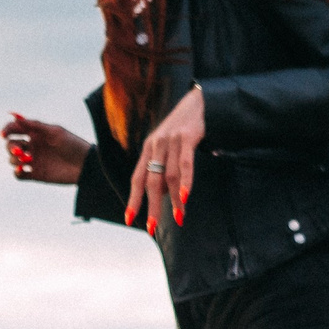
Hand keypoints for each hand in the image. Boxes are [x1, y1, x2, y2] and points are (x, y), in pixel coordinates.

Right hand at [1, 113, 87, 184]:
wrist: (85, 166)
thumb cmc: (73, 145)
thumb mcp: (55, 132)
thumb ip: (36, 126)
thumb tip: (17, 118)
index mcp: (37, 133)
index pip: (15, 129)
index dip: (7, 130)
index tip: (3, 134)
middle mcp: (33, 146)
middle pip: (11, 144)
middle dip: (10, 147)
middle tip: (20, 150)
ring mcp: (33, 160)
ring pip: (12, 159)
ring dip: (14, 159)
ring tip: (26, 160)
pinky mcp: (35, 174)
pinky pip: (18, 175)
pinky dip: (16, 172)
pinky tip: (21, 169)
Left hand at [126, 85, 203, 232]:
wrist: (198, 101)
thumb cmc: (182, 127)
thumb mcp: (167, 146)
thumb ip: (162, 167)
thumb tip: (162, 195)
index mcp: (148, 149)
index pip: (137, 178)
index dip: (133, 199)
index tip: (129, 219)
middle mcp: (156, 145)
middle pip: (151, 181)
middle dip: (152, 206)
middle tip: (152, 227)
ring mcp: (171, 141)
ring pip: (169, 176)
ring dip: (173, 200)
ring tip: (179, 217)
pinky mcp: (187, 137)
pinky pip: (185, 164)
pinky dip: (185, 182)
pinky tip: (184, 197)